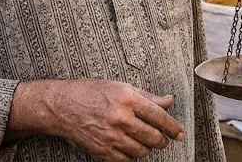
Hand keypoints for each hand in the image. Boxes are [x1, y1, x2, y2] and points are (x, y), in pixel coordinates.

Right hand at [27, 80, 184, 161]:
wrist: (62, 107)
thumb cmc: (90, 93)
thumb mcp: (120, 87)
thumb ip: (147, 97)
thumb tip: (168, 102)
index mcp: (127, 99)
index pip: (159, 117)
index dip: (174, 127)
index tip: (180, 133)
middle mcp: (120, 118)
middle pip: (154, 137)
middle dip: (162, 140)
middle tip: (162, 138)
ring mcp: (111, 137)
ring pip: (142, 151)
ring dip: (147, 148)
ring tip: (142, 140)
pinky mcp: (102, 151)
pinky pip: (127, 160)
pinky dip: (132, 155)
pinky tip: (128, 146)